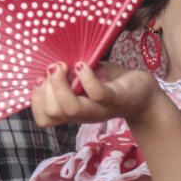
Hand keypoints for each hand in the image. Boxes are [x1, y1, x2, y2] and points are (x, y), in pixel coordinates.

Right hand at [32, 61, 168, 126]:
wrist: (145, 95)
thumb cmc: (111, 84)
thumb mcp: (84, 78)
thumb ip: (67, 74)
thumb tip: (49, 61)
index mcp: (72, 110)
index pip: (44, 118)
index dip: (36, 100)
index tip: (40, 79)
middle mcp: (83, 114)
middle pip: (53, 114)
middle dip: (46, 89)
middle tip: (55, 68)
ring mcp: (99, 108)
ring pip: (70, 108)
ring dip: (60, 85)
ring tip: (63, 66)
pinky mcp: (115, 98)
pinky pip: (97, 94)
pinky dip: (86, 78)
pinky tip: (83, 65)